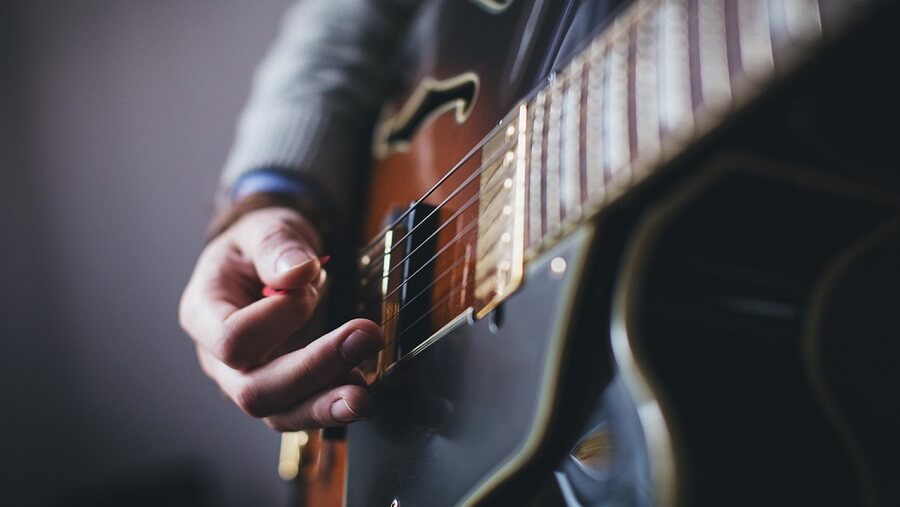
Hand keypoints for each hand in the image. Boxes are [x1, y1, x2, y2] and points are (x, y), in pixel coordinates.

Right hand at [179, 206, 383, 429]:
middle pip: (254, 390)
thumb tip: (298, 272)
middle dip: (313, 371)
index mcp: (204, 314)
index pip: (233, 339)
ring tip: (364, 397)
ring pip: (279, 414)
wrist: (267, 259)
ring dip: (325, 407)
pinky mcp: (282, 389)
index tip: (310, 285)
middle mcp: (218, 359)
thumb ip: (277, 246)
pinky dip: (333, 405)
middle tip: (365, 340)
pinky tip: (361, 392)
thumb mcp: (264, 228)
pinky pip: (302, 410)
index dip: (279, 319)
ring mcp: (250, 379)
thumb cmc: (257, 245)